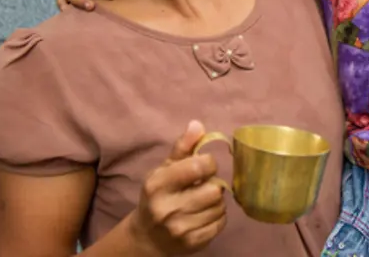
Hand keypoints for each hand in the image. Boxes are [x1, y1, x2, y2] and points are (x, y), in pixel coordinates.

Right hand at [129, 121, 227, 255]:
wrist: (148, 237)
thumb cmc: (159, 196)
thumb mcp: (164, 169)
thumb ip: (182, 147)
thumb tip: (197, 124)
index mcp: (157, 184)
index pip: (197, 167)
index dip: (209, 163)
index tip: (205, 166)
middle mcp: (166, 208)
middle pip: (214, 190)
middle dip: (213, 185)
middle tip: (204, 186)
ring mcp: (179, 229)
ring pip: (220, 207)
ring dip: (217, 202)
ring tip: (204, 201)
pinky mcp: (192, 244)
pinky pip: (220, 224)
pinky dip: (217, 217)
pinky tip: (204, 215)